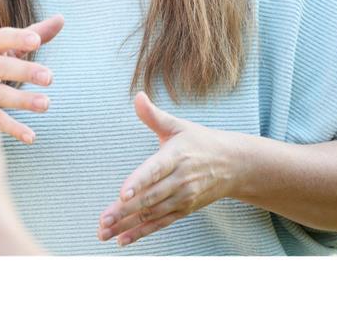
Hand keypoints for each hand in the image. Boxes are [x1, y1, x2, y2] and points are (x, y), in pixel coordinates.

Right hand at [0, 14, 62, 144]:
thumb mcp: (2, 47)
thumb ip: (32, 33)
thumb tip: (61, 18)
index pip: (0, 38)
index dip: (17, 38)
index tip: (36, 41)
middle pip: (1, 67)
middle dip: (24, 71)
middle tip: (50, 77)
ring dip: (22, 100)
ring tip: (46, 103)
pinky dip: (12, 129)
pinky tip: (31, 136)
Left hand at [98, 91, 241, 246]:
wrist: (234, 164)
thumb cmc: (199, 141)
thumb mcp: (178, 125)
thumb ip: (154, 115)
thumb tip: (137, 96)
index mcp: (175, 156)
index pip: (154, 170)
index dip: (138, 182)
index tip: (122, 193)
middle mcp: (179, 180)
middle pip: (149, 197)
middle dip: (124, 210)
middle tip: (103, 220)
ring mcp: (182, 197)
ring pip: (151, 214)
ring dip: (127, 224)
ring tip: (104, 232)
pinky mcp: (184, 210)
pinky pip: (161, 223)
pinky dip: (142, 232)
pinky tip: (122, 239)